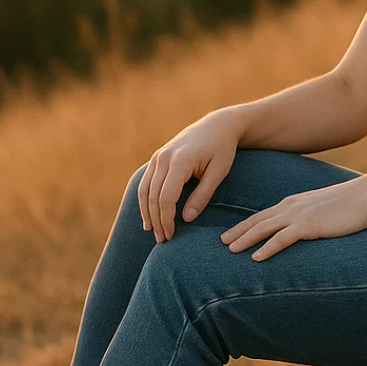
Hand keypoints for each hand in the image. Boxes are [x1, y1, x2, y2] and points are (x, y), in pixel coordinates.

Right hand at [138, 109, 243, 242]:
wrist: (217, 125)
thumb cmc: (222, 149)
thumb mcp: (218, 172)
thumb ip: (203, 195)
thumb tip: (186, 219)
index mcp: (180, 161)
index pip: (166, 196)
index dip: (166, 219)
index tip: (172, 235)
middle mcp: (164, 157)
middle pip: (153, 195)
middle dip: (156, 220)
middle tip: (163, 240)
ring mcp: (158, 156)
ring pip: (144, 189)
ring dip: (147, 213)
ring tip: (153, 232)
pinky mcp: (157, 157)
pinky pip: (145, 182)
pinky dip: (145, 200)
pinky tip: (149, 216)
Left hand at [219, 177, 366, 260]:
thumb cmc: (350, 204)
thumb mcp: (323, 208)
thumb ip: (309, 216)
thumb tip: (304, 227)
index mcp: (293, 203)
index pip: (262, 215)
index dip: (244, 225)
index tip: (230, 234)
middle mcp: (291, 207)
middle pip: (258, 220)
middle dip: (238, 231)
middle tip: (220, 243)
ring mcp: (299, 215)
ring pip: (265, 228)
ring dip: (246, 239)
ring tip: (230, 249)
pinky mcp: (309, 225)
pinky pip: (283, 238)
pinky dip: (267, 248)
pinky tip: (256, 258)